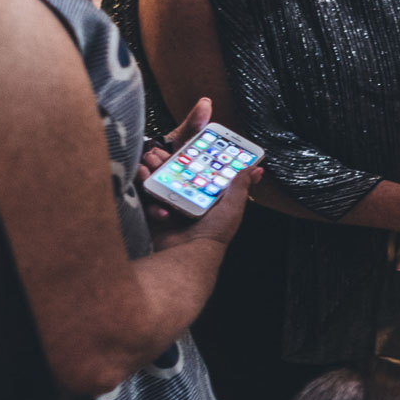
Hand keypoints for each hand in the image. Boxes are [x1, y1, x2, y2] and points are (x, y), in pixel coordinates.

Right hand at [136, 97, 261, 250]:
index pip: (196, 168)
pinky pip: (145, 198)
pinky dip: (147, 195)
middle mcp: (185, 198)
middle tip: (158, 154)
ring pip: (155, 181)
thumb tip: (254, 169)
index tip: (183, 142)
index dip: (189, 154)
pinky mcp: (151, 214)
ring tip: (148, 168)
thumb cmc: (212, 235)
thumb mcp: (232, 207)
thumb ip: (240, 187)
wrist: (188, 257)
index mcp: (204, 195)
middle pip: (171, 171)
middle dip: (163, 160)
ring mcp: (167, 205)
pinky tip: (153, 198)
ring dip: (151, 173)